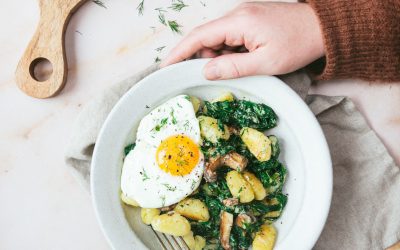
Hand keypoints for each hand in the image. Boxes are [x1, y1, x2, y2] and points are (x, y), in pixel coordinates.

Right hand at [161, 2, 323, 79]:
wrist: (321, 28)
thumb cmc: (298, 44)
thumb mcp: (265, 62)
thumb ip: (233, 67)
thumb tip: (206, 71)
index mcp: (238, 22)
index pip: (199, 36)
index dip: (179, 52)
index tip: (166, 66)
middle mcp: (236, 15)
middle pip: (205, 38)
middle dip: (202, 59)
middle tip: (209, 78)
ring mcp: (242, 17)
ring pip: (217, 39)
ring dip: (218, 58)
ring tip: (237, 70)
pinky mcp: (248, 22)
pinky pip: (229, 38)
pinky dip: (229, 53)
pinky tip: (242, 62)